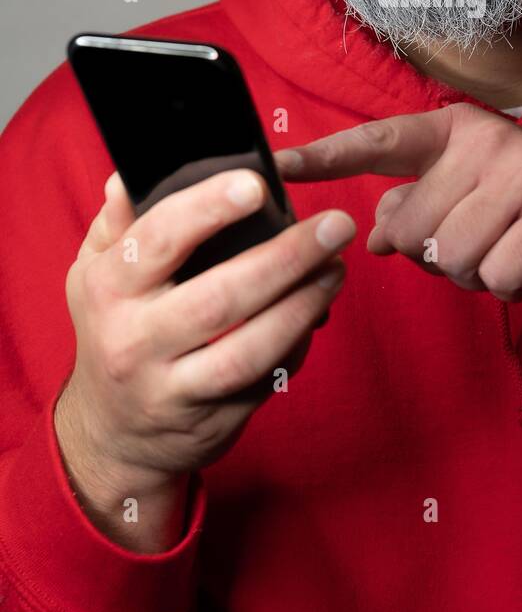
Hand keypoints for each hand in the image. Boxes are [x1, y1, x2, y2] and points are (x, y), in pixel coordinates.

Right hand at [59, 168, 354, 493]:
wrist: (112, 436)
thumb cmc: (114, 329)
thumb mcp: (95, 273)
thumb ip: (120, 223)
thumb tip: (132, 175)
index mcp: (108, 289)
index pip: (159, 240)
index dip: (208, 209)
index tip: (258, 185)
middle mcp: (135, 341)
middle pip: (218, 297)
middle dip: (284, 258)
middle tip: (335, 224)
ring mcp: (173, 388)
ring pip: (249, 350)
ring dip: (303, 306)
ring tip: (337, 267)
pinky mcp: (212, 421)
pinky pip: (265, 379)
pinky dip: (297, 343)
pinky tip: (318, 309)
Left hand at [275, 104, 521, 303]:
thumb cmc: (515, 215)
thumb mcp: (460, 200)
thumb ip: (411, 209)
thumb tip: (377, 237)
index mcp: (453, 129)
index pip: (378, 142)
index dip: (325, 156)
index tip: (276, 166)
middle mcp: (488, 139)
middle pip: (413, 228)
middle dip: (434, 255)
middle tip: (476, 242)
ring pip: (450, 257)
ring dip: (472, 274)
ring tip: (503, 250)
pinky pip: (495, 275)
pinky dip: (507, 285)